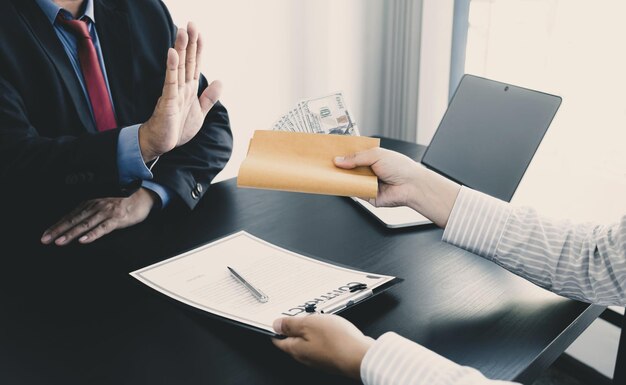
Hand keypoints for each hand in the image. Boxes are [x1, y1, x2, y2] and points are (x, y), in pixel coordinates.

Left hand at [40, 188, 156, 245]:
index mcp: (92, 202)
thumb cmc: (124, 200)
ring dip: (71, 233)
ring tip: (60, 242)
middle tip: (46, 240)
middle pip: (74, 220)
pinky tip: (84, 240)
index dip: (57, 225)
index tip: (46, 235)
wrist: (144, 195)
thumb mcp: (104, 202)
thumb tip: (76, 222)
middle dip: (59, 230)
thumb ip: (91, 210)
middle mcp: (97, 206)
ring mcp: (107, 212)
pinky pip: (103, 228)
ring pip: (85, 224)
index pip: (71, 215)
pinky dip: (92, 234)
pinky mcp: (118, 218)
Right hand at [139, 22, 221, 161]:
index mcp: (189, 89)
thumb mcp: (199, 113)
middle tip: (190, 23)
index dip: (198, 49)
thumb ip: (209, 98)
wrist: (161, 143)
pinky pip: (170, 82)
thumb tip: (219, 81)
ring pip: (178, 67)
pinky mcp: (168, 101)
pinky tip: (172, 54)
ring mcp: (174, 93)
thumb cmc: (177, 128)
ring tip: (181, 32)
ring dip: (180, 49)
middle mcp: (181, 87)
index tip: (199, 33)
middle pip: (186, 61)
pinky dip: (171, 68)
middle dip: (189, 43)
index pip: (195, 65)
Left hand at [272, 314, 373, 379]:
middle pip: (293, 341)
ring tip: (317, 318)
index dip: (276, 328)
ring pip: (309, 342)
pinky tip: (330, 327)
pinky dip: (323, 334)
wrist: (361, 355)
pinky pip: (322, 344)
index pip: (278, 339)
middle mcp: (306, 357)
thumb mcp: (309, 324)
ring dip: (310, 330)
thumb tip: (276, 325)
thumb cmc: (337, 341)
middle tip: (299, 315)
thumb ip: (291, 324)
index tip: (277, 319)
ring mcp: (319, 358)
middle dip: (294, 327)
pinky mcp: (332, 357)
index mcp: (296, 349)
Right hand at [335, 148, 421, 207]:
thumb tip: (339, 160)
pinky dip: (346, 189)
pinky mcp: (367, 196)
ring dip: (341, 178)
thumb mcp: (376, 155)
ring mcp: (367, 183)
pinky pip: (353, 192)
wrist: (412, 185)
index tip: (331, 153)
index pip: (353, 155)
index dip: (342, 155)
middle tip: (327, 164)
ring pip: (349, 181)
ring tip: (330, 173)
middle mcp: (369, 171)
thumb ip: (356, 157)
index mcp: (372, 158)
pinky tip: (340, 184)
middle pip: (349, 169)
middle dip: (339, 167)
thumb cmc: (401, 168)